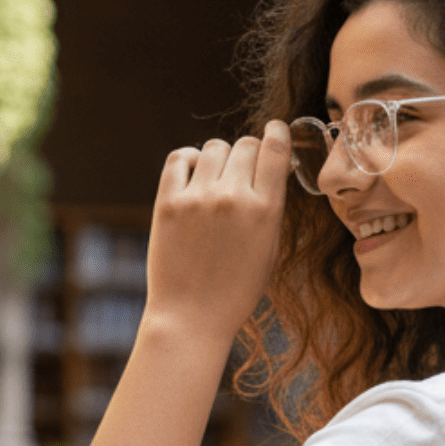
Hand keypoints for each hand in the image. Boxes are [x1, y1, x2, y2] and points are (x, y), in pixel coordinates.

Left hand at [146, 122, 289, 342]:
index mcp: (265, 211)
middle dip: (248, 152)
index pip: (275, 149)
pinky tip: (193, 176)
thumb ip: (269, 207)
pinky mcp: (168, 202)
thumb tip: (266, 168)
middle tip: (243, 169)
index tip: (275, 129)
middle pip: (244, 145)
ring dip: (218, 156)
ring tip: (216, 178)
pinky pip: (180, 158)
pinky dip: (189, 161)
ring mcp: (198, 198)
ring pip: (213, 147)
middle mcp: (233, 198)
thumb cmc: (236, 288)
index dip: (276, 133)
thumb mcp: (269, 248)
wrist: (192, 315)